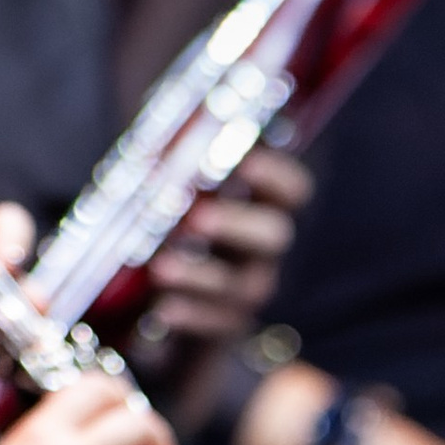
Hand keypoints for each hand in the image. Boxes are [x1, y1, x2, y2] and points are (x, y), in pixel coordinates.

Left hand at [140, 144, 307, 352]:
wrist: (153, 284)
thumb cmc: (168, 213)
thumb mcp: (168, 174)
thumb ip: (177, 147)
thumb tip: (176, 118)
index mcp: (259, 202)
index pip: (292, 188)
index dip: (275, 175)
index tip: (245, 162)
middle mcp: (262, 246)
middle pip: (273, 236)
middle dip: (236, 225)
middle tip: (197, 218)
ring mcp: (247, 288)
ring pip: (242, 286)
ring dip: (201, 276)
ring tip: (161, 269)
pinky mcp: (221, 324)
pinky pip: (215, 326)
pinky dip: (190, 317)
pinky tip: (163, 310)